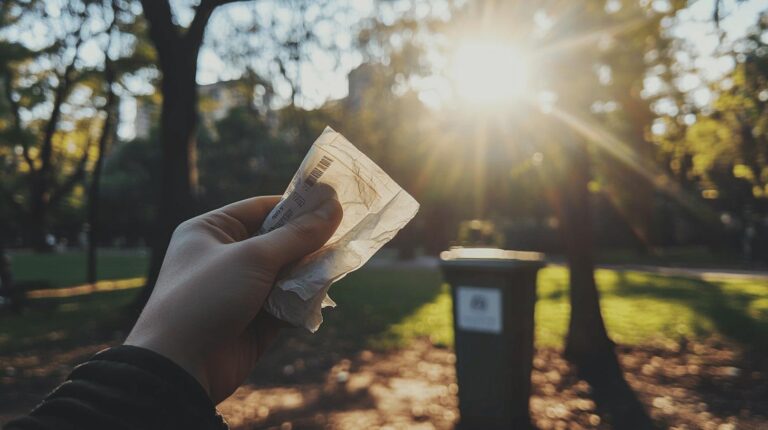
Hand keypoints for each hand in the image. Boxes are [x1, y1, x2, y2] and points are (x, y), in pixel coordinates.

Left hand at [125, 195, 341, 402]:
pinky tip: (321, 296)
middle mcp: (224, 257)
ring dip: (308, 272)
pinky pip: (287, 302)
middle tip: (343, 236)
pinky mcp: (254, 320)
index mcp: (210, 231)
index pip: (261, 208)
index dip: (297, 205)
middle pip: (278, 241)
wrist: (179, 368)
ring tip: (335, 266)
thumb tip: (335, 208)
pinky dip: (303, 300)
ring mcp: (240, 290)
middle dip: (308, 242)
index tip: (334, 203)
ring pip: (287, 273)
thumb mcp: (253, 258)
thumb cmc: (206, 298)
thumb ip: (297, 235)